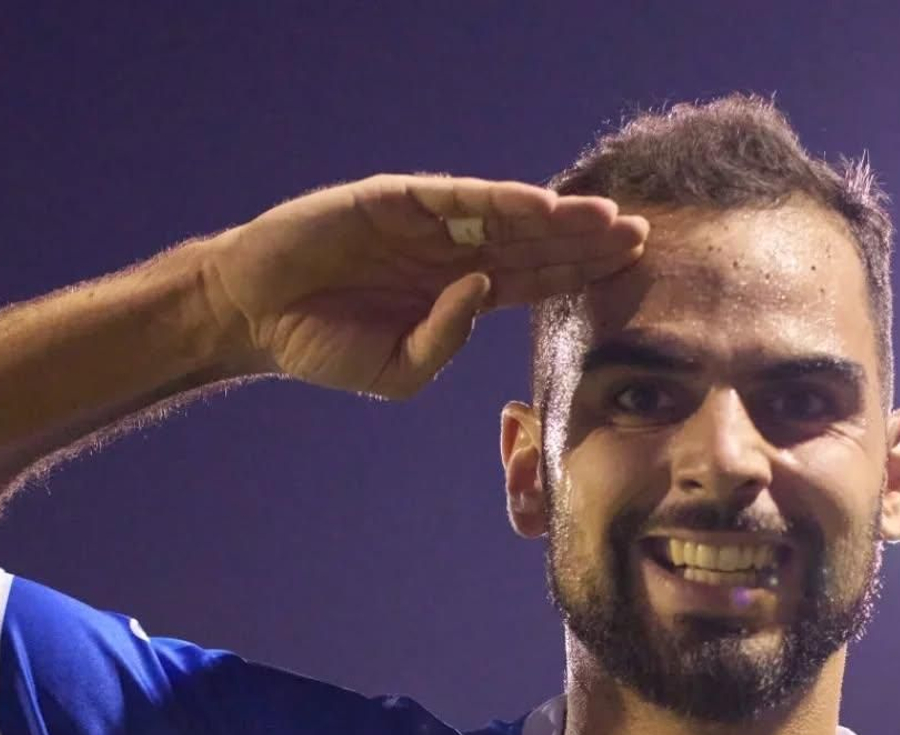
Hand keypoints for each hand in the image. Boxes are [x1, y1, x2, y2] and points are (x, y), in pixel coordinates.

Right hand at [202, 174, 648, 398]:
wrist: (257, 317)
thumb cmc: (326, 347)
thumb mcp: (398, 371)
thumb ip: (444, 341)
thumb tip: (483, 290)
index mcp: (458, 294)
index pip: (533, 282)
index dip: (579, 276)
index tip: (630, 274)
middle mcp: (450, 253)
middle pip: (532, 245)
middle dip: (585, 242)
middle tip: (642, 239)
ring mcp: (424, 224)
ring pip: (504, 217)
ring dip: (555, 217)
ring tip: (605, 220)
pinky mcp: (393, 201)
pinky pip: (455, 198)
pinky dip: (497, 200)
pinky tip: (539, 206)